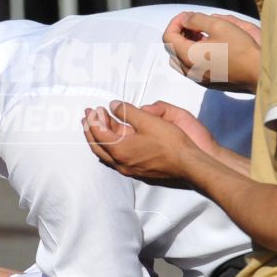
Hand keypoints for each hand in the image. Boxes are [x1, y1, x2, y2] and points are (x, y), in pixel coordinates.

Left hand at [82, 101, 208, 185]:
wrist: (188, 165)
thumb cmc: (170, 143)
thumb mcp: (147, 120)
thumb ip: (127, 111)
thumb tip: (113, 105)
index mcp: (119, 150)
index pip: (98, 133)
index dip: (93, 119)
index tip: (92, 108)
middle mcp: (120, 163)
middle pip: (98, 146)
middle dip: (91, 130)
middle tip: (88, 117)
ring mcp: (128, 169)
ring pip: (106, 154)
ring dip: (100, 138)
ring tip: (100, 125)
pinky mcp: (138, 171)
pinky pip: (116, 159)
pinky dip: (110, 147)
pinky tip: (114, 140)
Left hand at [164, 11, 261, 90]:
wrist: (258, 72)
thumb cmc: (240, 48)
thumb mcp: (218, 25)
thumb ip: (197, 19)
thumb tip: (185, 19)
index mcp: (188, 56)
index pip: (168, 37)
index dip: (175, 22)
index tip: (188, 15)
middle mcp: (189, 70)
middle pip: (172, 50)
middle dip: (179, 33)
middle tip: (193, 24)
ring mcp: (198, 79)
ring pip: (180, 60)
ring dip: (186, 45)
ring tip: (201, 34)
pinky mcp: (208, 83)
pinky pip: (191, 68)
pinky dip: (193, 55)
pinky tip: (209, 47)